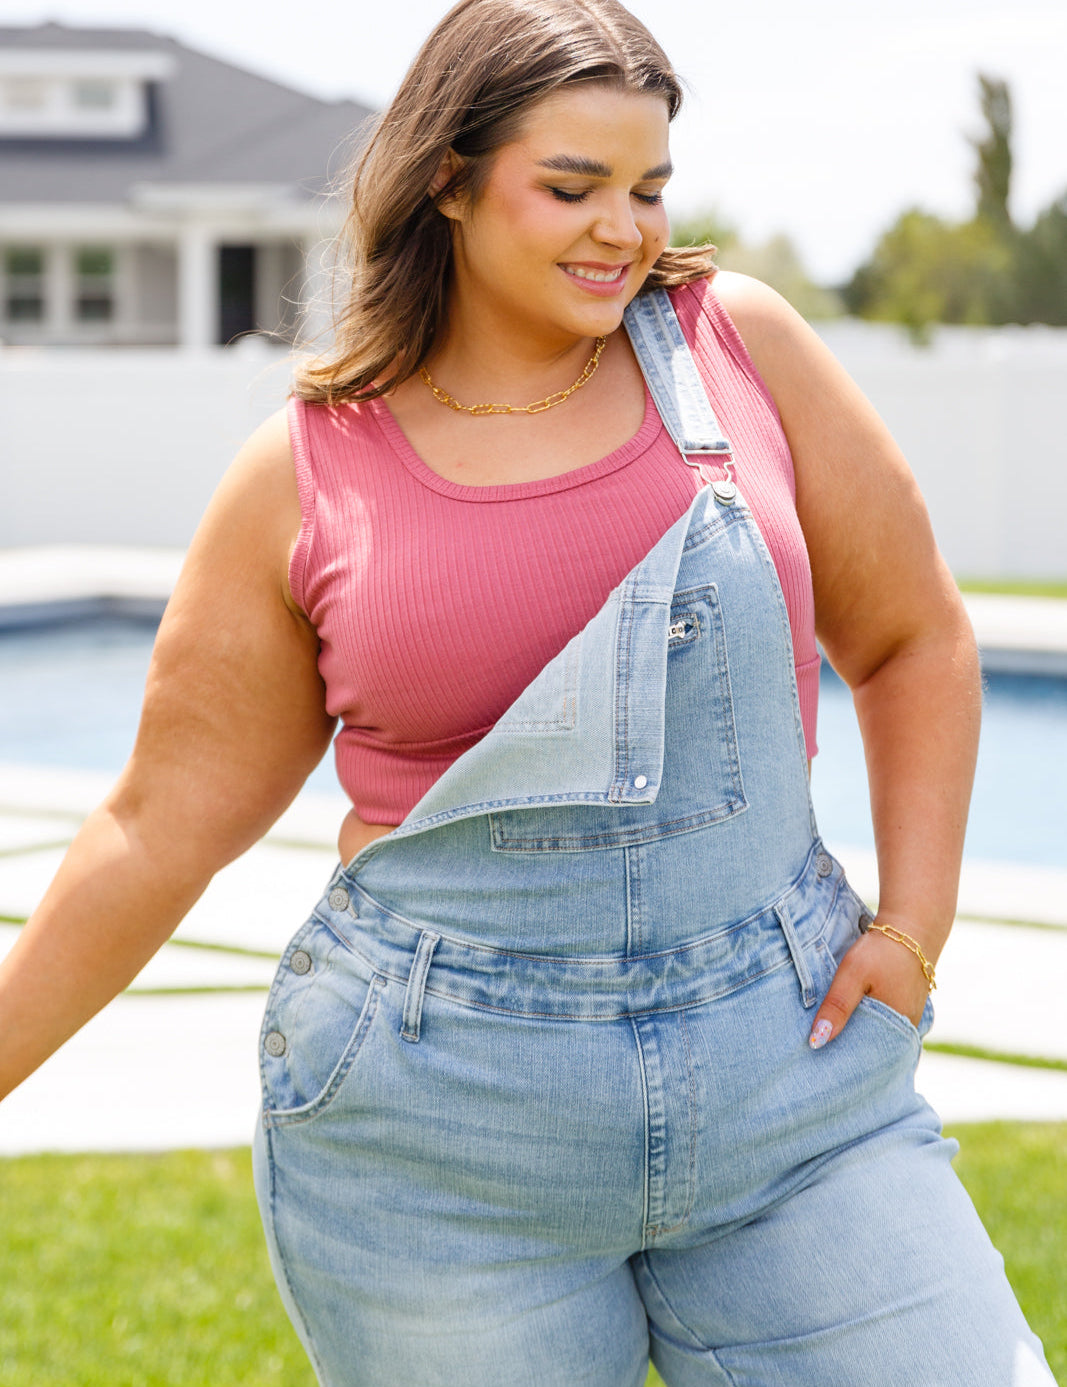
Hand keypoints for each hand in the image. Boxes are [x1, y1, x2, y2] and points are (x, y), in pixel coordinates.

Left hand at [808, 919, 932, 1048]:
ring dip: (857, 1035)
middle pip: (871, 1049)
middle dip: (847, 1050)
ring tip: (830, 1037)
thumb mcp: (853, 975)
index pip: (864, 1057)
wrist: (911, 928)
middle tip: (818, 1050)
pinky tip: (850, 1020)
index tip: (816, 1058)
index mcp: (896, 1027)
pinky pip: (884, 1023)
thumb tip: (816, 1042)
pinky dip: (868, 1023)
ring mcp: (909, 1019)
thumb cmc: (882, 951)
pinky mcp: (907, 1008)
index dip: (841, 1059)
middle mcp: (906, 1029)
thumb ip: (837, 1007)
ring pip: (878, 1035)